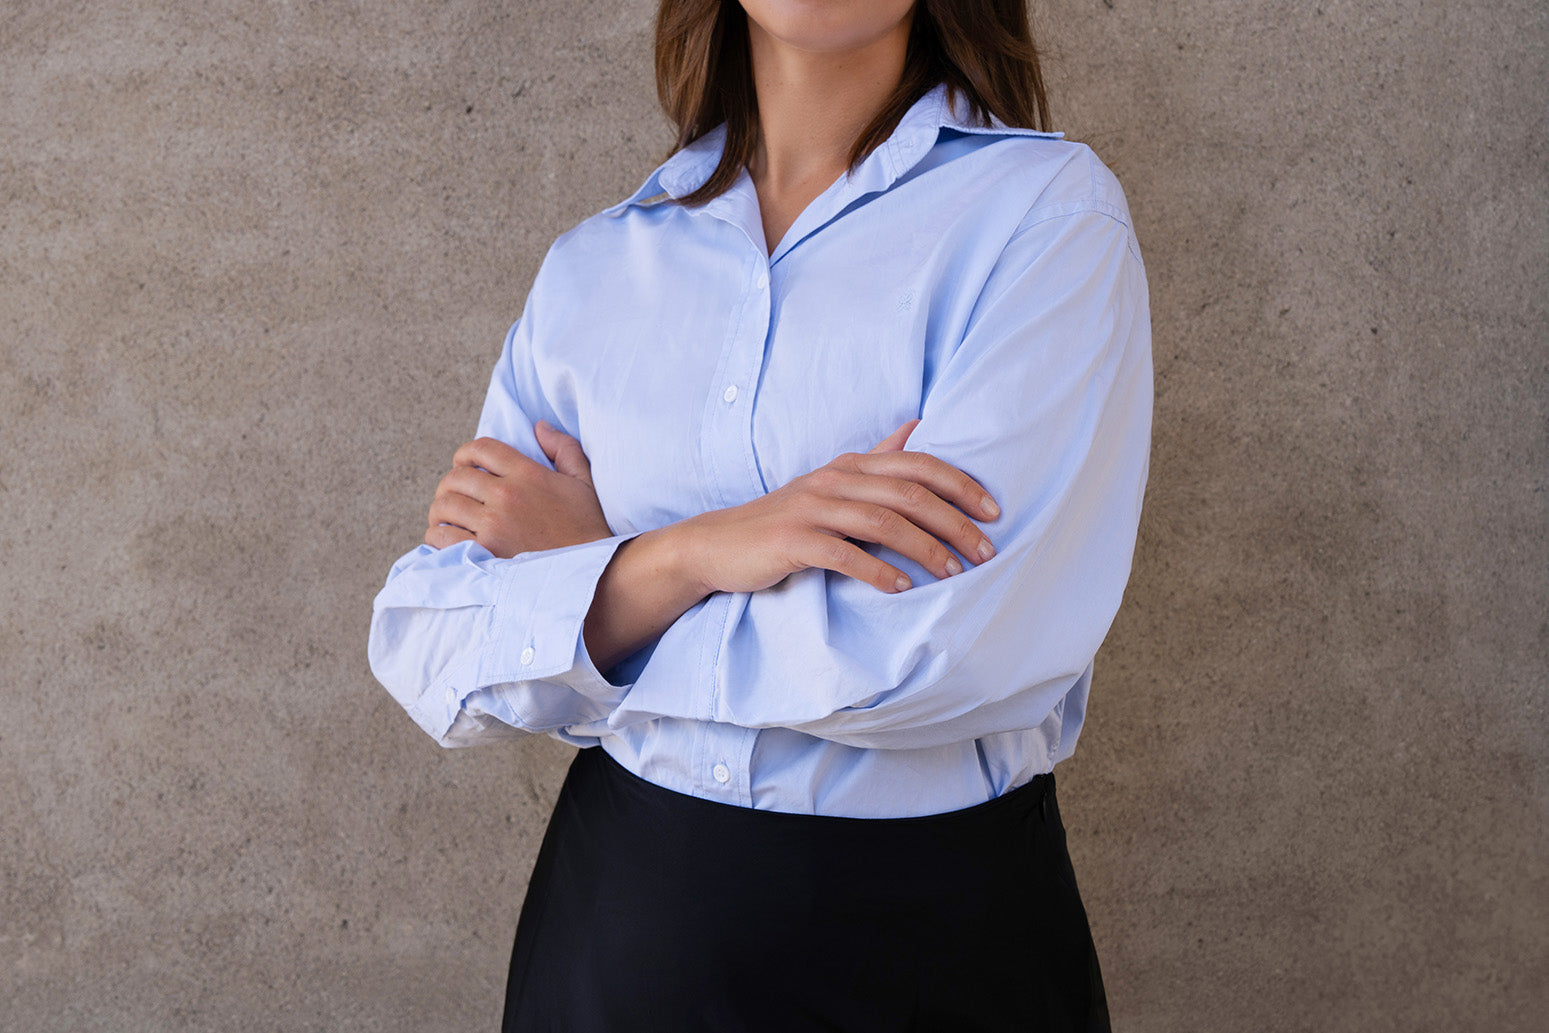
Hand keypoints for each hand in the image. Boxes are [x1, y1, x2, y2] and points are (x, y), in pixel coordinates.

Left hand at [424, 421, 612, 557]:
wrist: (590, 571)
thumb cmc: (587, 529)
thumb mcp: (583, 482)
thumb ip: (564, 448)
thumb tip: (540, 427)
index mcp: (527, 474)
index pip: (481, 449)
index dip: (465, 453)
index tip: (463, 464)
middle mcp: (507, 495)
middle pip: (457, 477)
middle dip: (450, 483)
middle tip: (454, 494)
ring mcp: (494, 525)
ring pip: (446, 505)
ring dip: (441, 509)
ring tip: (446, 516)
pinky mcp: (485, 552)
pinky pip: (443, 536)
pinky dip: (437, 535)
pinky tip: (445, 537)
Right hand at [677, 418, 999, 595]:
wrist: (717, 546)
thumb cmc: (783, 519)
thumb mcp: (830, 483)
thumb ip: (874, 458)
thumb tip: (916, 427)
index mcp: (850, 466)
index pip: (917, 465)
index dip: (961, 484)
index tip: (994, 512)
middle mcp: (834, 480)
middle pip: (909, 494)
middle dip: (954, 523)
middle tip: (987, 551)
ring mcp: (812, 509)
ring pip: (883, 522)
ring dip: (925, 549)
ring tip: (953, 573)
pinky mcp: (793, 541)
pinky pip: (844, 554)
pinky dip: (878, 571)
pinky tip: (902, 588)